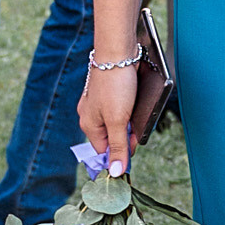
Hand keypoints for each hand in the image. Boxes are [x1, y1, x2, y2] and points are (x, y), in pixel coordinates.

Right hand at [77, 50, 135, 175]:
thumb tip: (116, 173)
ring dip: (129, 120)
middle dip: (126, 134)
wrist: (117, 51)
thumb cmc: (115, 85)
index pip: (105, 150)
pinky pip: (119, 107)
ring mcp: (98, 102)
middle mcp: (90, 115)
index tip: (133, 143)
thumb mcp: (119, 120)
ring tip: (134, 108)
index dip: (121, 150)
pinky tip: (133, 99)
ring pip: (117, 121)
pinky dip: (128, 107)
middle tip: (135, 122)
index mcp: (88, 125)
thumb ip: (119, 146)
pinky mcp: (108, 91)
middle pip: (111, 136)